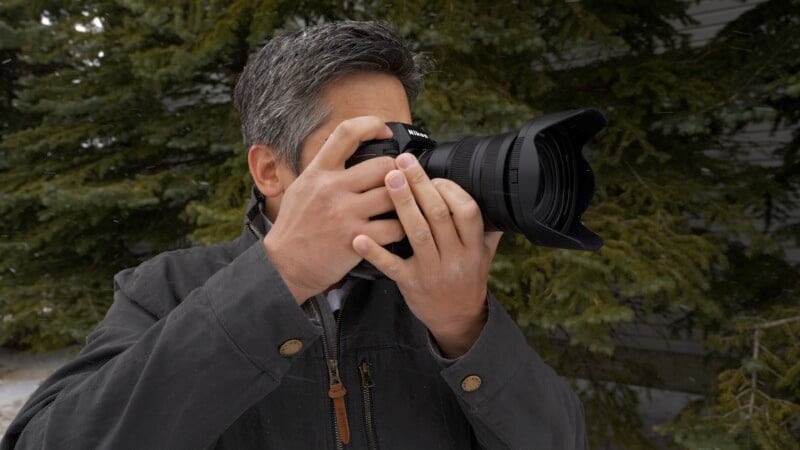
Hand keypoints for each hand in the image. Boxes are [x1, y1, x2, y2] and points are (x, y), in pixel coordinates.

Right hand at [263, 116, 403, 303]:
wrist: (284, 265)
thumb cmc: (295, 226)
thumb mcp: (301, 188)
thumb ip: (325, 169)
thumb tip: (349, 148)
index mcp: (318, 172)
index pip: (347, 133)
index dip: (372, 124)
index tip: (385, 132)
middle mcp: (332, 188)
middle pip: (383, 166)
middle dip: (398, 172)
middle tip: (402, 181)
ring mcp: (345, 213)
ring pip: (394, 195)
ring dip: (404, 200)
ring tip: (404, 205)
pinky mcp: (356, 239)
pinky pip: (394, 227)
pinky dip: (402, 228)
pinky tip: (398, 229)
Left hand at [353, 153, 502, 357]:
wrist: (456, 320)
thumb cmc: (467, 281)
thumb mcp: (485, 256)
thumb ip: (487, 228)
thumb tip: (495, 198)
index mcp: (473, 247)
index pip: (467, 211)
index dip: (450, 190)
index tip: (434, 176)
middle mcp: (454, 257)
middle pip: (438, 215)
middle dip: (420, 184)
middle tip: (403, 163)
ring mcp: (432, 271)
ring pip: (417, 233)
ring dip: (402, 203)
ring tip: (388, 179)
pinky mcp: (410, 283)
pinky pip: (391, 266)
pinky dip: (375, 251)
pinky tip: (360, 237)